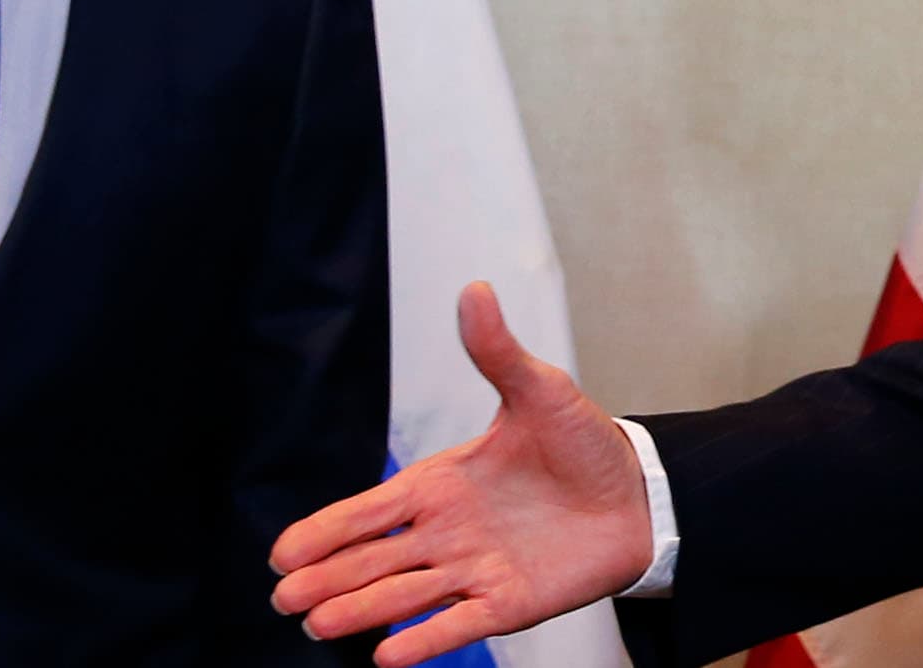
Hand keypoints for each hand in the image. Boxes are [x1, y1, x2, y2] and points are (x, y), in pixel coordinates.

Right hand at [270, 283, 651, 665]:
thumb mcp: (540, 391)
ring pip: (402, 594)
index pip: (369, 509)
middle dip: (326, 578)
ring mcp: (474, 570)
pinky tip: (385, 657)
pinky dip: (423, 640)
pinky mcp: (507, 603)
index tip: (281, 552)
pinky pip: (457, 625)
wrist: (641, 495)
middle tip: (282, 598)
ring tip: (315, 626)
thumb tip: (475, 290)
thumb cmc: (586, 444)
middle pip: (372, 559)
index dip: (325, 530)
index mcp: (441, 482)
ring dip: (358, 610)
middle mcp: (447, 531)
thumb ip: (497, 352)